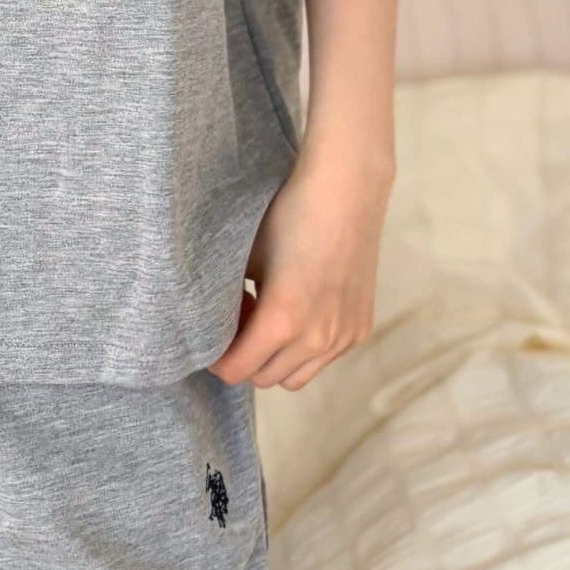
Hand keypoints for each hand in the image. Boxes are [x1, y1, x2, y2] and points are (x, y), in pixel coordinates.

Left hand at [208, 145, 393, 390]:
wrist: (345, 192)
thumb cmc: (286, 217)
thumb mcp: (244, 258)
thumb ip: (228, 301)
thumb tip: (214, 325)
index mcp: (283, 321)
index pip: (238, 371)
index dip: (217, 360)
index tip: (209, 341)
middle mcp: (317, 338)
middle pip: (265, 378)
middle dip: (244, 357)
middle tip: (239, 320)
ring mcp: (343, 337)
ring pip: (296, 375)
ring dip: (275, 358)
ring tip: (268, 317)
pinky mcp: (360, 328)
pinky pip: (323, 358)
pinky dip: (304, 347)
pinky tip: (298, 309)